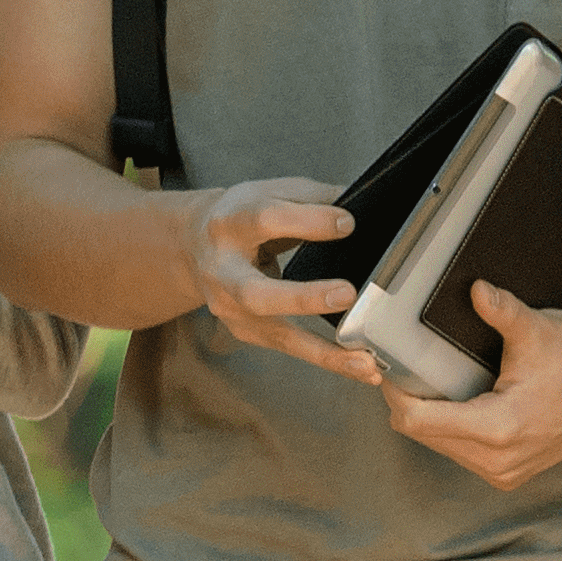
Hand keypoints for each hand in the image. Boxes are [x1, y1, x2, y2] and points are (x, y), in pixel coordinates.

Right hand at [175, 178, 376, 383]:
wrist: (194, 246)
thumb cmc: (243, 216)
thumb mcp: (270, 192)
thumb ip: (313, 197)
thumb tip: (362, 200)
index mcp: (230, 224)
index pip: (266, 220)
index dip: (308, 221)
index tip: (348, 224)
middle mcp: (223, 271)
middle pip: (257, 293)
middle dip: (303, 298)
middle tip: (347, 294)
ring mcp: (232, 309)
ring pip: (277, 334)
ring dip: (325, 352)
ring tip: (367, 363)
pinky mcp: (246, 332)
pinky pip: (291, 349)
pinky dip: (328, 359)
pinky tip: (363, 368)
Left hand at [386, 282, 561, 490]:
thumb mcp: (537, 330)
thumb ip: (501, 311)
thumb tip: (475, 290)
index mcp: (498, 429)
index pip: (418, 421)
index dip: (395, 392)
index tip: (387, 365)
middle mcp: (499, 460)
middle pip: (422, 435)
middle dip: (410, 401)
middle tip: (406, 365)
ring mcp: (506, 472)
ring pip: (439, 446)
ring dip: (430, 417)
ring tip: (432, 380)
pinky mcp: (511, 474)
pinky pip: (461, 454)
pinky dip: (452, 428)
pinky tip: (459, 400)